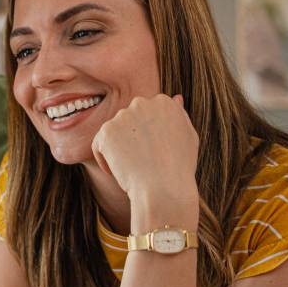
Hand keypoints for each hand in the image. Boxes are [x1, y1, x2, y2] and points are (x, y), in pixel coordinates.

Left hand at [91, 95, 198, 215]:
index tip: (153, 154)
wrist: (164, 187)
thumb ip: (179, 116)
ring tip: (132, 168)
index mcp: (163, 102)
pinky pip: (99, 144)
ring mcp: (123, 116)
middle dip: (131, 140)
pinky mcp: (106, 131)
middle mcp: (142, 103)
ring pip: (113, 133)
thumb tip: (175, 98)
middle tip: (141, 162)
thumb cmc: (179, 168)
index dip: (148, 138)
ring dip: (118, 150)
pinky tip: (118, 171)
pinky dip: (105, 160)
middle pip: (128, 122)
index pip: (146, 115)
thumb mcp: (189, 137)